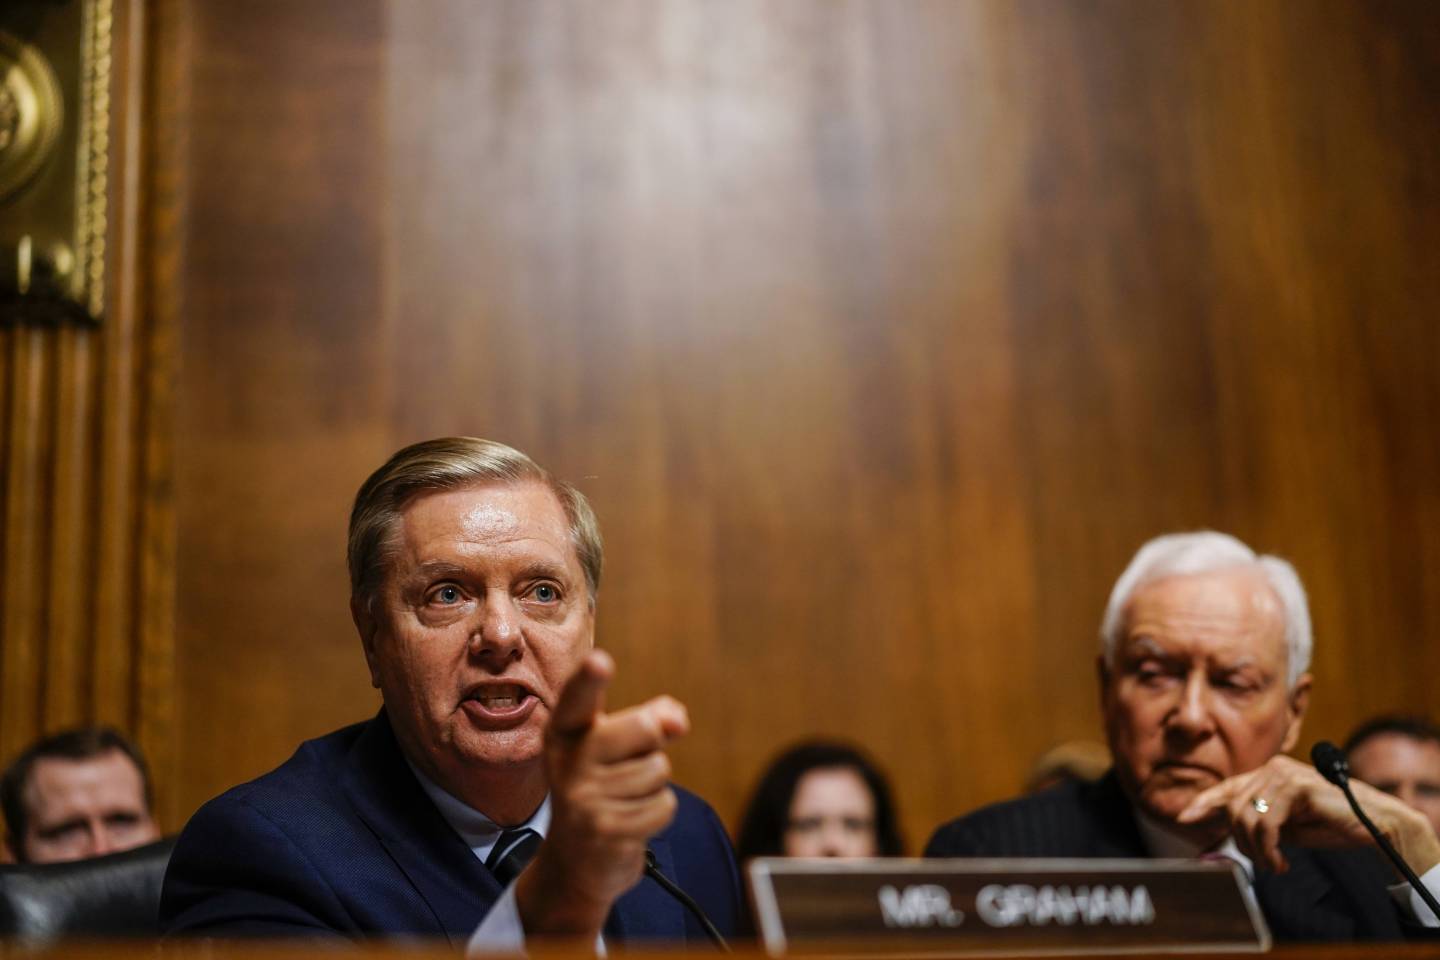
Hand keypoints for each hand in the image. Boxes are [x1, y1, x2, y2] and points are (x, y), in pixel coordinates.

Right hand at [515, 650, 688, 938]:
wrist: (574, 862)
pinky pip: (663, 806)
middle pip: (644, 728)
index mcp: (565, 732)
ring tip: (624, 799)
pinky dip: (657, 814)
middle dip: (652, 743)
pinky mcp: (605, 830)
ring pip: (658, 770)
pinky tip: (630, 822)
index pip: (578, 699)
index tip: (600, 661)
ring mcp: (583, 798)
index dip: (590, 679)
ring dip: (653, 786)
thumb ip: (649, 719)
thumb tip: (677, 720)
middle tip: (628, 763)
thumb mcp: (616, 747)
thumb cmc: (601, 786)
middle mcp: (567, 761)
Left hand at [1177, 754, 1439, 875]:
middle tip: (1263, 864)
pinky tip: (1281, 862)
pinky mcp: (1297, 786)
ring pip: (1247, 817)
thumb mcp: (1287, 825)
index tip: (1184, 817)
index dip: (1203, 803)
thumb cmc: (1331, 824)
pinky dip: (1268, 848)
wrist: (1374, 824)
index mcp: (1267, 775)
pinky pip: (1266, 823)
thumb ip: (1260, 821)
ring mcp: (1283, 774)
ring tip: (1274, 865)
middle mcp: (1272, 768)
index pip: (1227, 788)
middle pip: (1233, 808)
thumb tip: (1228, 828)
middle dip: (1241, 842)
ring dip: (1257, 850)